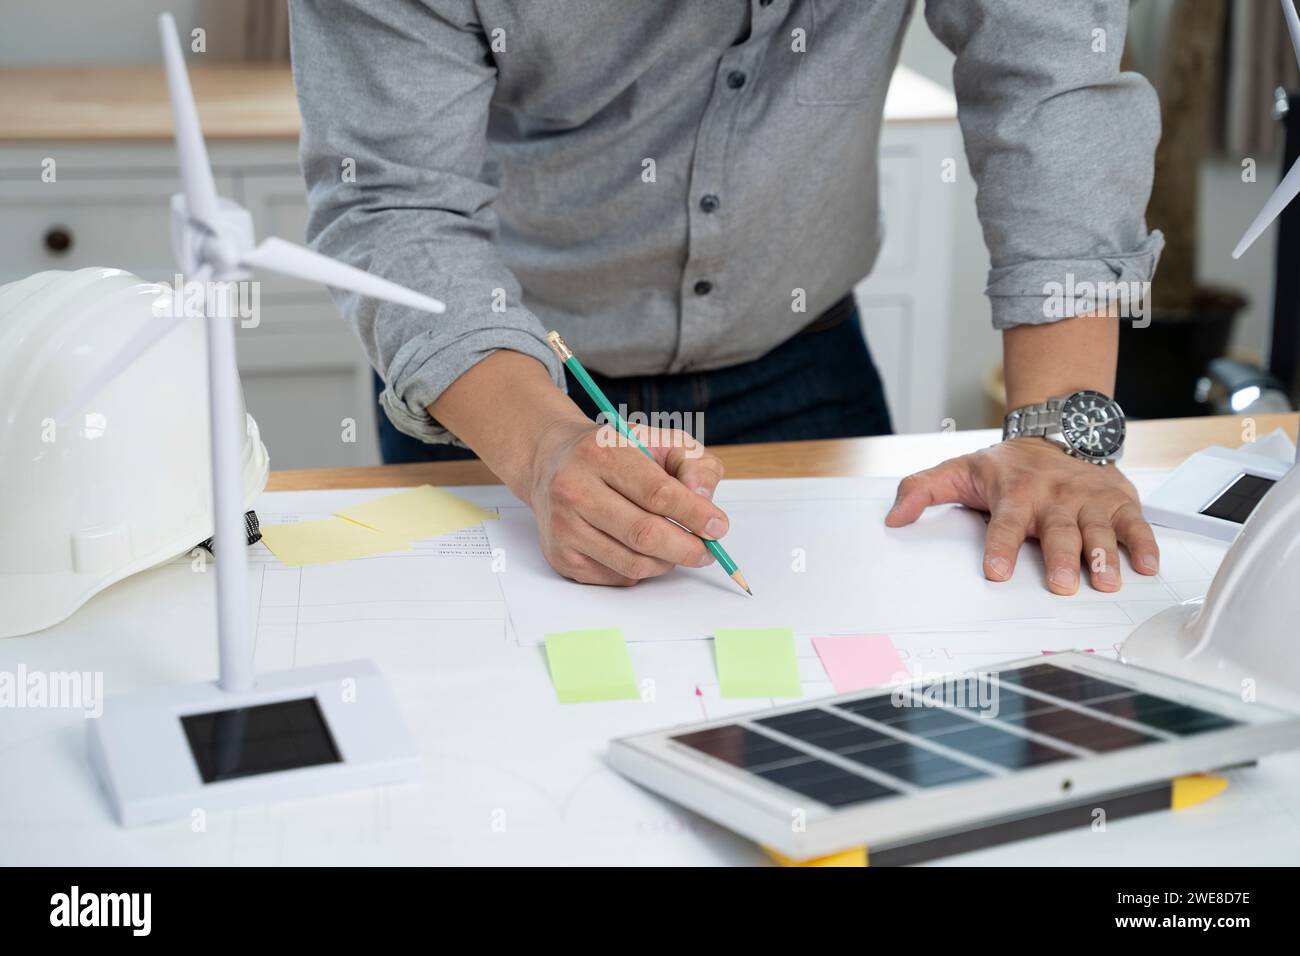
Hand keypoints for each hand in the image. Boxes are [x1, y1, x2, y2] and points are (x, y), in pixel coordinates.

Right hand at [524, 419, 728, 585]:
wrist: (552, 462)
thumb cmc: (615, 453)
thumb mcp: (659, 440)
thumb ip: (693, 463)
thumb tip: (704, 500)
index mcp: (602, 452)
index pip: (658, 493)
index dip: (695, 514)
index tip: (718, 527)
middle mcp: (575, 489)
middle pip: (645, 534)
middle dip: (687, 548)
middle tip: (706, 551)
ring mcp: (564, 526)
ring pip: (633, 563)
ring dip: (666, 563)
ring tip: (677, 549)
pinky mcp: (561, 556)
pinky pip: (616, 577)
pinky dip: (641, 571)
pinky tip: (643, 552)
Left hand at [884, 437, 1159, 593]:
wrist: (1057, 432)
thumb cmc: (1007, 466)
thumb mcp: (958, 470)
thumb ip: (921, 491)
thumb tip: (893, 518)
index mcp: (1015, 492)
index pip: (1005, 522)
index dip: (1000, 546)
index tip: (996, 572)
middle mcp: (1054, 495)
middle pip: (1057, 530)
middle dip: (1059, 557)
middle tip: (1059, 584)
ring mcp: (1088, 498)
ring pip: (1098, 529)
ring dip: (1103, 556)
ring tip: (1104, 581)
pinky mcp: (1118, 499)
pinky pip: (1134, 522)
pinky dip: (1143, 543)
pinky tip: (1146, 565)